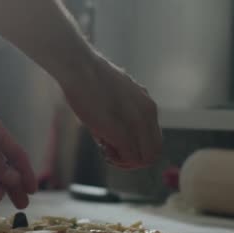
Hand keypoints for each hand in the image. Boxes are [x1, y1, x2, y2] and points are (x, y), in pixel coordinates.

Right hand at [59, 54, 162, 168]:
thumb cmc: (90, 81)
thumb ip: (122, 113)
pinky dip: (118, 160)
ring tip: (107, 151)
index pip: (153, 140)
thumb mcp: (114, 97)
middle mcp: (148, 114)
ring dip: (126, 162)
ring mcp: (136, 123)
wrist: (80, 70)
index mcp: (147, 106)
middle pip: (153, 153)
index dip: (136, 149)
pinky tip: (103, 149)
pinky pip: (130, 157)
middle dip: (133, 160)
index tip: (117, 144)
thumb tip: (114, 128)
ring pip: (145, 159)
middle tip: (112, 153)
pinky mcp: (122, 131)